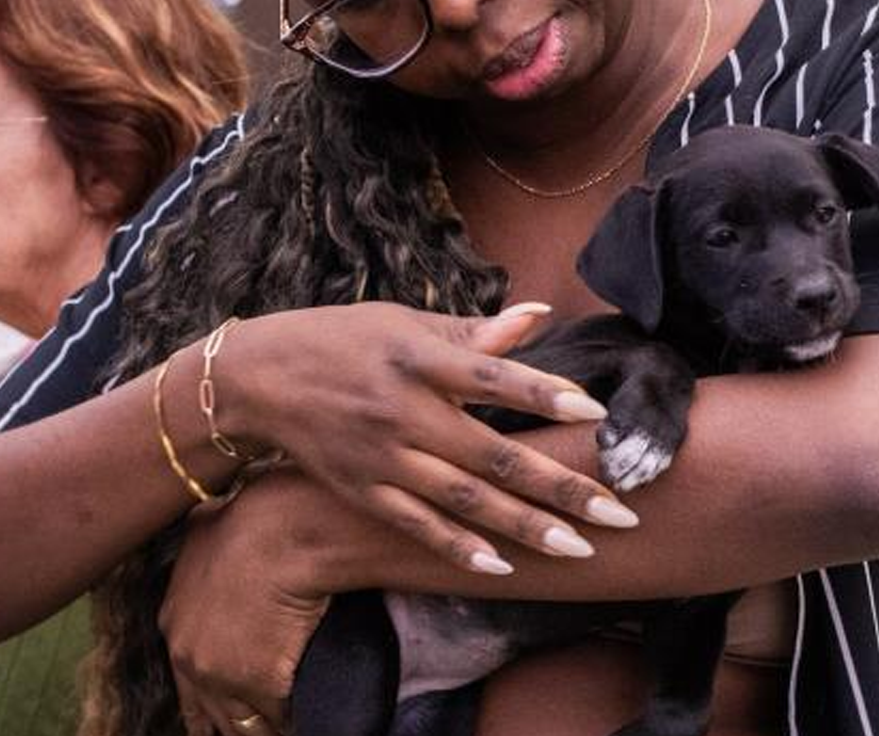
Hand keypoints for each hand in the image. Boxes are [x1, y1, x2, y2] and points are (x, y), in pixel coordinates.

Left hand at [161, 473, 327, 735]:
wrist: (284, 531)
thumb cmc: (253, 520)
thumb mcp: (206, 527)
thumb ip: (201, 545)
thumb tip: (207, 525)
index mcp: (174, 623)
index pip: (186, 682)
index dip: (208, 701)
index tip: (221, 714)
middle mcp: (190, 657)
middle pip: (210, 715)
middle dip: (232, 724)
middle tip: (253, 727)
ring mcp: (223, 676)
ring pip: (243, 726)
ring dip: (263, 728)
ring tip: (279, 728)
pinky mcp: (261, 686)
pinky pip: (281, 718)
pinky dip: (295, 720)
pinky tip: (306, 722)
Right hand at [211, 302, 637, 573]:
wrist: (258, 379)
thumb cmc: (343, 339)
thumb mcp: (404, 323)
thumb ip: (474, 332)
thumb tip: (539, 314)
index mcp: (418, 358)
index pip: (493, 378)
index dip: (544, 395)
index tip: (598, 413)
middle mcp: (404, 411)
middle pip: (493, 455)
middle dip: (561, 487)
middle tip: (621, 514)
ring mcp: (383, 457)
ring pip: (465, 500)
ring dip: (525, 527)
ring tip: (580, 549)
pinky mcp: (364, 491)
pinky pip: (418, 526)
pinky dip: (458, 547)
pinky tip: (503, 565)